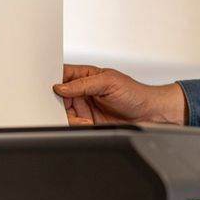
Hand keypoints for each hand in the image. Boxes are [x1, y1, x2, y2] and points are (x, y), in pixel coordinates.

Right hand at [53, 65, 186, 126]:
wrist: (150, 114)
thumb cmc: (136, 93)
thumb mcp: (109, 82)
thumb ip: (83, 84)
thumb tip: (61, 87)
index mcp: (87, 76)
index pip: (63, 74)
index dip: (53, 79)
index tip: (49, 87)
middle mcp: (84, 91)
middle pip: (59, 96)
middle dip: (58, 102)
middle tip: (64, 105)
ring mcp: (85, 107)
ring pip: (64, 112)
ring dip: (70, 116)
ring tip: (83, 118)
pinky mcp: (88, 122)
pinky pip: (74, 124)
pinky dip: (76, 125)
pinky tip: (87, 123)